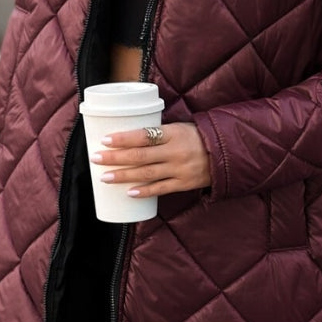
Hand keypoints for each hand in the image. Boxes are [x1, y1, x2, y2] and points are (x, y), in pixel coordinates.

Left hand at [89, 122, 211, 199]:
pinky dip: (144, 192)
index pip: (143, 136)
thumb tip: (128, 138)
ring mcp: (179, 169)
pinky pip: (161, 189)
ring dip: (124, 176)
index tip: (105, 139)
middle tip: (96, 158)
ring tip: (104, 177)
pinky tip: (129, 193)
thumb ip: (158, 134)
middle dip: (115, 158)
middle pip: (140, 156)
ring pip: (146, 174)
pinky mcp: (184, 184)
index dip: (123, 139)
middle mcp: (175, 152)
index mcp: (173, 133)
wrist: (226, 152)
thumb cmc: (197, 136)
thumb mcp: (179, 128)